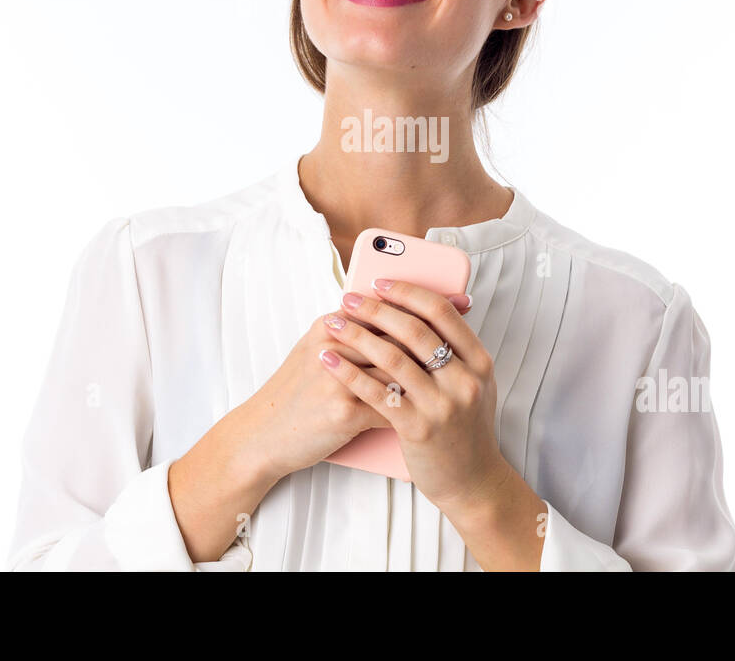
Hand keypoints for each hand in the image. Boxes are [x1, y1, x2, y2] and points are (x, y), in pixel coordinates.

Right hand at [237, 297, 471, 482]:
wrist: (262, 435)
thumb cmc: (295, 394)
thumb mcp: (316, 351)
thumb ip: (352, 334)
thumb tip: (397, 319)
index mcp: (329, 324)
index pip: (388, 305)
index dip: (427, 301)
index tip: (461, 298)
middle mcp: (334, 342)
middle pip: (400, 330)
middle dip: (442, 330)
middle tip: (473, 331)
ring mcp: (339, 375)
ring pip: (401, 366)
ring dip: (434, 371)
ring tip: (463, 372)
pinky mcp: (344, 409)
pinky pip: (391, 404)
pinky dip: (415, 405)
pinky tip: (437, 407)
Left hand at [316, 280, 507, 515]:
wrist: (472, 481)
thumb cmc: (465, 429)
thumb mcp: (473, 384)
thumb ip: (455, 351)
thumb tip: (426, 307)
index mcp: (479, 361)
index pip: (441, 312)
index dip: (408, 292)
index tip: (381, 282)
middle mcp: (465, 380)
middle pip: (414, 329)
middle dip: (376, 309)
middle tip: (350, 298)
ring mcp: (443, 405)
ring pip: (392, 357)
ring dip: (356, 335)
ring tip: (332, 323)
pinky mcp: (419, 428)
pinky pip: (377, 392)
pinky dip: (349, 372)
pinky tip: (330, 360)